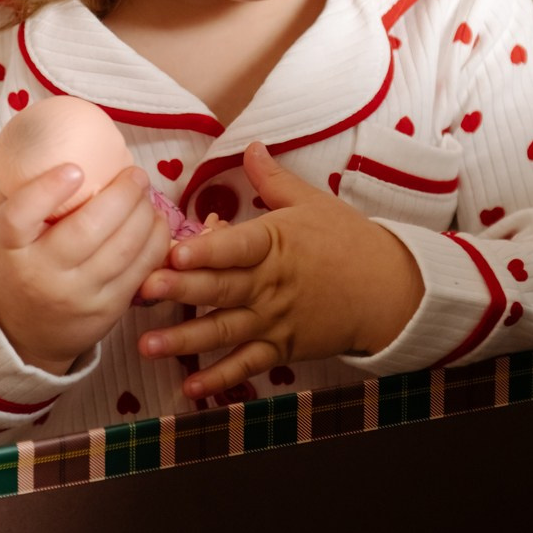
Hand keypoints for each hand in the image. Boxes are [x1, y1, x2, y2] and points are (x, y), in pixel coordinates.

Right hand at [0, 162, 172, 371]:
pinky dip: (155, 241)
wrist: (19, 332)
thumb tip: (53, 141)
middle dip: (122, 195)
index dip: (48, 189)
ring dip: (145, 214)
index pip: (20, 217)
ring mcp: (76, 296)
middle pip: (87, 230)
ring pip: (123, 250)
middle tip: (135, 174)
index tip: (75, 168)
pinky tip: (155, 222)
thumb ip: (20, 190)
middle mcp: (41, 275)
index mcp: (7, 248)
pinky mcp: (106, 311)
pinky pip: (140, 270)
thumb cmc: (14, 265)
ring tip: (145, 194)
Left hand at [136, 142, 424, 397]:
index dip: (207, 249)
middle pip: (221, 288)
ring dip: (186, 340)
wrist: (388, 289)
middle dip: (181, 290)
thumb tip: (250, 145)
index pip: (237, 247)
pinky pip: (247, 365)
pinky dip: (220, 379)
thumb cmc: (347, 240)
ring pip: (224, 331)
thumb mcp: (312, 202)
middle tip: (144, 291)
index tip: (175, 250)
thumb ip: (272, 178)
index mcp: (275, 244)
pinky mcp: (281, 348)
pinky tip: (190, 388)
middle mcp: (270, 285)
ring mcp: (274, 320)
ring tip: (148, 345)